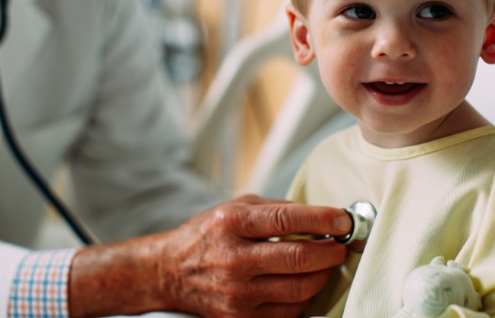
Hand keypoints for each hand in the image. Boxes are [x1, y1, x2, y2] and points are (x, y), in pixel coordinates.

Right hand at [69, 194, 350, 317]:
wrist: (171, 271)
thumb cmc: (207, 234)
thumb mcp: (235, 207)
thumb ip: (274, 209)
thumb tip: (318, 216)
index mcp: (232, 224)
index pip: (288, 220)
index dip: (323, 219)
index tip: (344, 219)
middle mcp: (234, 259)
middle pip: (299, 258)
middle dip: (331, 250)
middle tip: (341, 244)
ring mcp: (238, 293)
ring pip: (299, 289)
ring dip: (323, 274)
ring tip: (327, 262)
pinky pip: (288, 311)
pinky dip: (305, 296)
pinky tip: (305, 281)